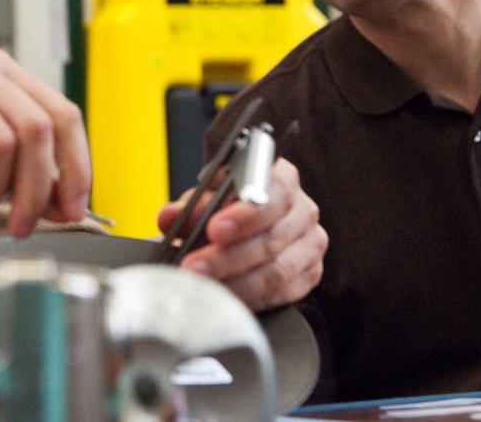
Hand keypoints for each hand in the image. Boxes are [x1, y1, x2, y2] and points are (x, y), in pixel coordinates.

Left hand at [156, 158, 325, 311]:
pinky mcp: (310, 274)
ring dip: (235, 283)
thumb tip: (169, 217)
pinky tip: (225, 300)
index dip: (244, 214)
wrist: (251, 226)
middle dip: (228, 257)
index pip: (272, 192)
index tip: (214, 229)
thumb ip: (192, 207)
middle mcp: (303, 210)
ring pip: (276, 271)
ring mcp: (311, 244)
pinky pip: (282, 294)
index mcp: (283, 179)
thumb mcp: (209, 199)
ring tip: (202, 288)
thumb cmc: (230, 206)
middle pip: (272, 237)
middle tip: (194, 267)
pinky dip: (250, 299)